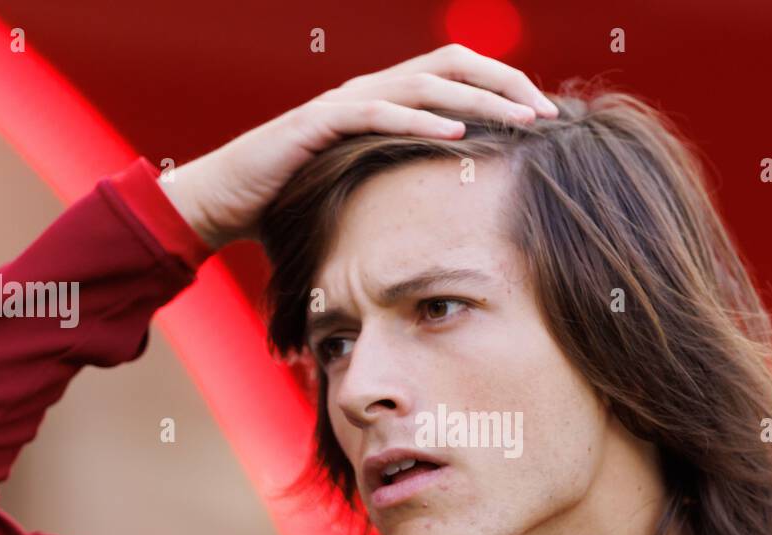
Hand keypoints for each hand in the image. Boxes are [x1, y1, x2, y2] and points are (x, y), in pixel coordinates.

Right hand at [158, 43, 557, 249]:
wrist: (223, 200)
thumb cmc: (293, 202)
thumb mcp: (362, 192)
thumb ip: (403, 193)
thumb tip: (454, 231)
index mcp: (385, 98)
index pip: (456, 73)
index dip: (502, 85)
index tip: (543, 115)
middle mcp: (370, 89)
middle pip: (452, 65)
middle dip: (505, 84)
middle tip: (548, 112)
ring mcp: (343, 102)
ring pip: (423, 84)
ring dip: (478, 100)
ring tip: (520, 119)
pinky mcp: (317, 125)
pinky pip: (376, 114)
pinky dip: (419, 121)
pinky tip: (457, 136)